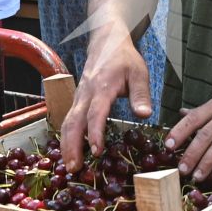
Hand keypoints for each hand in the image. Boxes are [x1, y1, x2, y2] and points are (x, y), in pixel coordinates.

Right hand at [60, 37, 153, 167]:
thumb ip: (140, 94)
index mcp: (102, 87)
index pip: (95, 113)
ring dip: (66, 144)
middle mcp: (85, 93)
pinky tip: (70, 152)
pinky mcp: (77, 100)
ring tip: (70, 166)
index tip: (96, 151)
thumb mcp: (138, 72)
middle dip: (72, 146)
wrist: (106, 42)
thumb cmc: (124, 59)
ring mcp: (79, 97)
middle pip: (74, 122)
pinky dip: (67, 137)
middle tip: (74, 168)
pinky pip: (69, 120)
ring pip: (67, 122)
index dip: (95, 133)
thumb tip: (145, 115)